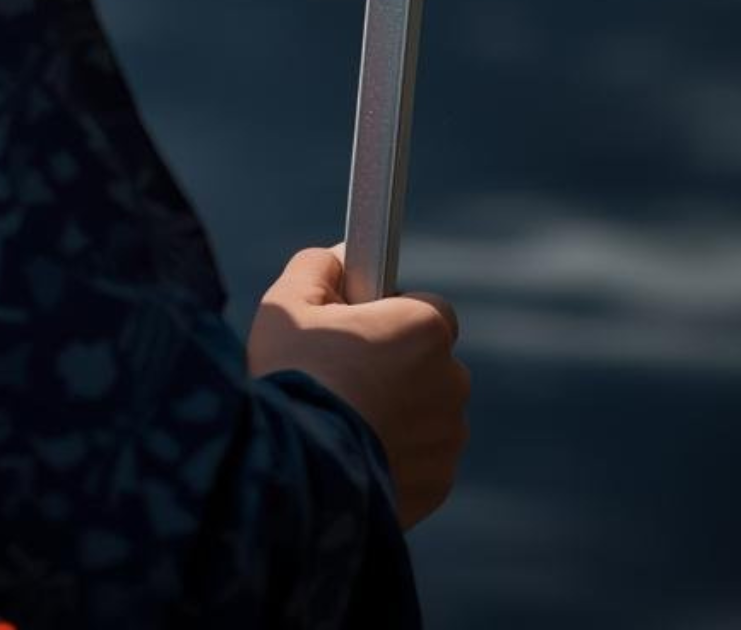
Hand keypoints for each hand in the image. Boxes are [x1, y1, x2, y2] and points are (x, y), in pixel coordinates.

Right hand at [246, 243, 468, 527]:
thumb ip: (320, 266)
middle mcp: (451, 382)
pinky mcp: (437, 484)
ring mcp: (448, 439)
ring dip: (399, 416)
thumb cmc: (292, 377)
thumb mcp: (289, 303)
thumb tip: (342, 256)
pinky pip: (421, 461)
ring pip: (427, 415)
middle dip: (397, 369)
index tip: (360, 332)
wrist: (292, 473)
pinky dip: (396, 459)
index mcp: (426, 329)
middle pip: (429, 365)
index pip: (429, 310)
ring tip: (345, 425)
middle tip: (344, 381)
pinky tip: (354, 459)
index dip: (393, 317)